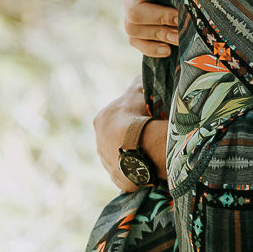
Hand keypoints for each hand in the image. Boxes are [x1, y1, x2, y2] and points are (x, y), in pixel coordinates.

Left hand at [93, 77, 167, 191]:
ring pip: (122, 157)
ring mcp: (108, 163)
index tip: (145, 118)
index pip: (115, 118)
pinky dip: (139, 171)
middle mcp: (99, 143)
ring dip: (135, 154)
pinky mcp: (118, 178)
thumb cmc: (136, 115)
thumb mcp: (138, 92)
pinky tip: (151, 166)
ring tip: (153, 151)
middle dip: (131, 137)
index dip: (131, 117)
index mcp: (101, 121)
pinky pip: (130, 174)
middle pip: (117, 139)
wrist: (136, 145)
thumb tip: (143, 73)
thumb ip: (138, 82)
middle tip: (150, 135)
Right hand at [123, 0, 182, 56]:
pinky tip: (170, 50)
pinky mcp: (137, 25)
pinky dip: (150, 48)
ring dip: (158, 34)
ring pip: (134, 29)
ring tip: (181, 36)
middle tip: (183, 16)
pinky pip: (136, 42)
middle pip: (134, 11)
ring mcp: (131, 9)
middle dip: (159, 16)